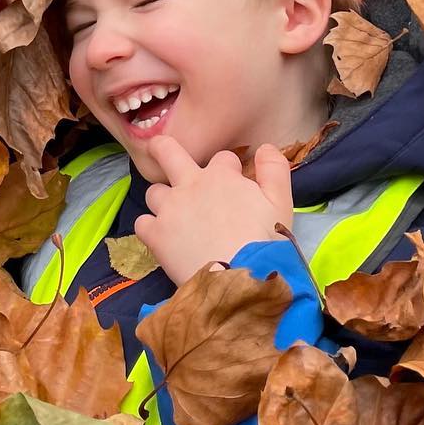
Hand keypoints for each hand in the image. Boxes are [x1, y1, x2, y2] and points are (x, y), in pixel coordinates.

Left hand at [134, 137, 293, 286]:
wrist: (238, 277)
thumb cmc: (265, 241)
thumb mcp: (280, 202)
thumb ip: (274, 170)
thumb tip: (265, 147)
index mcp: (221, 176)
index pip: (222, 158)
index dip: (228, 169)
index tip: (233, 182)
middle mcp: (190, 185)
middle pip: (167, 152)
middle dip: (161, 148)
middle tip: (158, 149)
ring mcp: (169, 209)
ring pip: (154, 192)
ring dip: (162, 200)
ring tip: (174, 216)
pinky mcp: (155, 234)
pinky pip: (142, 223)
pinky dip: (150, 229)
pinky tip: (161, 239)